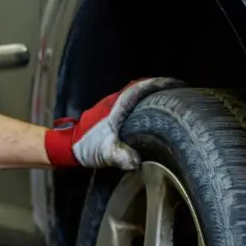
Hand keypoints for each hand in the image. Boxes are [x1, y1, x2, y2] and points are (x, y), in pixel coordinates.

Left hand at [44, 77, 184, 168]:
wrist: (67, 146)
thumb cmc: (85, 148)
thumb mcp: (105, 153)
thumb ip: (120, 156)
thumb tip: (135, 162)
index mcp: (117, 107)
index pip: (141, 88)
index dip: (160, 84)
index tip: (177, 83)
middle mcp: (115, 101)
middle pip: (141, 87)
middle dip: (160, 86)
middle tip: (179, 89)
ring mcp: (111, 105)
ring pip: (135, 93)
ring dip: (151, 92)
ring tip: (169, 98)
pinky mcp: (109, 112)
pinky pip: (130, 101)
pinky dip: (142, 101)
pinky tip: (149, 111)